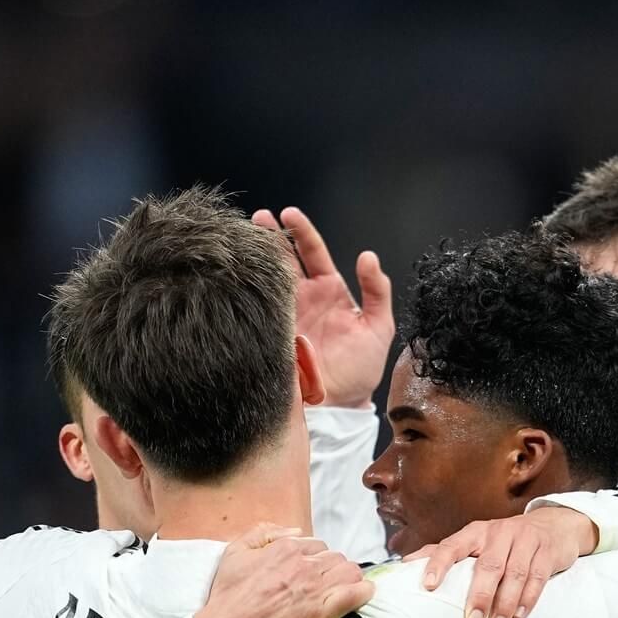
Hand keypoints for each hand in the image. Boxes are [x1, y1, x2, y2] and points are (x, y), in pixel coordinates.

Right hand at [196, 524, 374, 617]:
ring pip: (350, 573)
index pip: (318, 545)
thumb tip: (296, 531)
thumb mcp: (235, 551)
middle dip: (334, 569)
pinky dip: (363, 593)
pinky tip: (362, 595)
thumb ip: (264, 533)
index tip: (312, 573)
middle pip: (337, 558)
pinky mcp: (322, 614)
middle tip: (326, 586)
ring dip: (350, 580)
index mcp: (286, 549)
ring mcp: (314, 590)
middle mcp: (304, 566)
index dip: (317, 559)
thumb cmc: (227, 595)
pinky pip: (355, 595)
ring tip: (344, 591)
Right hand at [254, 207, 393, 408]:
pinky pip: (257, 307)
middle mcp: (303, 297)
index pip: (312, 251)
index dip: (301, 231)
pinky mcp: (271, 332)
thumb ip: (377, 291)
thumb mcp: (379, 327)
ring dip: (253, 257)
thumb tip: (368, 257)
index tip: (289, 214)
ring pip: (265, 277)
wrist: (343, 403)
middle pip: (283, 258)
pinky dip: (246, 289)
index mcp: (328, 289)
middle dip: (269, 235)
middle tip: (258, 217)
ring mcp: (284, 313)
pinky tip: (237, 273)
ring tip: (241, 238)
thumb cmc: (362, 367)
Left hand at [406, 506, 597, 617]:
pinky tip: (518, 616)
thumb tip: (404, 565)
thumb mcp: (476, 541)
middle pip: (489, 565)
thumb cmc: (505, 540)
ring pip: (515, 574)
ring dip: (505, 603)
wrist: (553, 525)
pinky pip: (537, 577)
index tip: (428, 586)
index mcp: (475, 532)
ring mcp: (525, 541)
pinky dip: (528, 599)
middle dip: (480, 595)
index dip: (439, 564)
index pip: (452, 545)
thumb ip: (443, 551)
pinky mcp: (547, 552)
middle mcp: (499, 533)